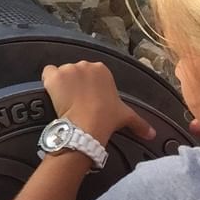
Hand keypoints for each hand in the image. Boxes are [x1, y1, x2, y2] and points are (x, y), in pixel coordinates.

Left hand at [41, 61, 155, 147]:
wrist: (88, 124)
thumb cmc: (108, 118)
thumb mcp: (126, 116)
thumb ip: (140, 123)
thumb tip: (152, 134)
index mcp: (102, 70)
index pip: (89, 75)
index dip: (87, 88)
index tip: (89, 100)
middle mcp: (85, 65)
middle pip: (75, 72)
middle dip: (75, 85)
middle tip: (77, 102)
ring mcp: (68, 68)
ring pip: (61, 73)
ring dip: (61, 85)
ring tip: (66, 101)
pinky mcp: (54, 75)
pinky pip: (47, 73)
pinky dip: (48, 82)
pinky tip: (53, 94)